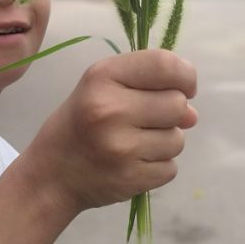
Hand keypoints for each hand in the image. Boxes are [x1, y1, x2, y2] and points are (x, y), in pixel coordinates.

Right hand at [24, 50, 197, 218]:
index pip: (166, 65)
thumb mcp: (101, 89)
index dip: (185, 76)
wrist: (51, 176)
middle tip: (144, 121)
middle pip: (178, 105)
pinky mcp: (130, 178)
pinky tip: (132, 164)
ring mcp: (121, 148)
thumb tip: (193, 115)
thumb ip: (149, 87)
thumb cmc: (80, 124)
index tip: (184, 87)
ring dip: (164, 143)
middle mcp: (111, 110)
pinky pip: (171, 168)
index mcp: (102, 78)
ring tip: (133, 145)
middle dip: (171, 114)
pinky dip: (158, 168)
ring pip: (177, 140)